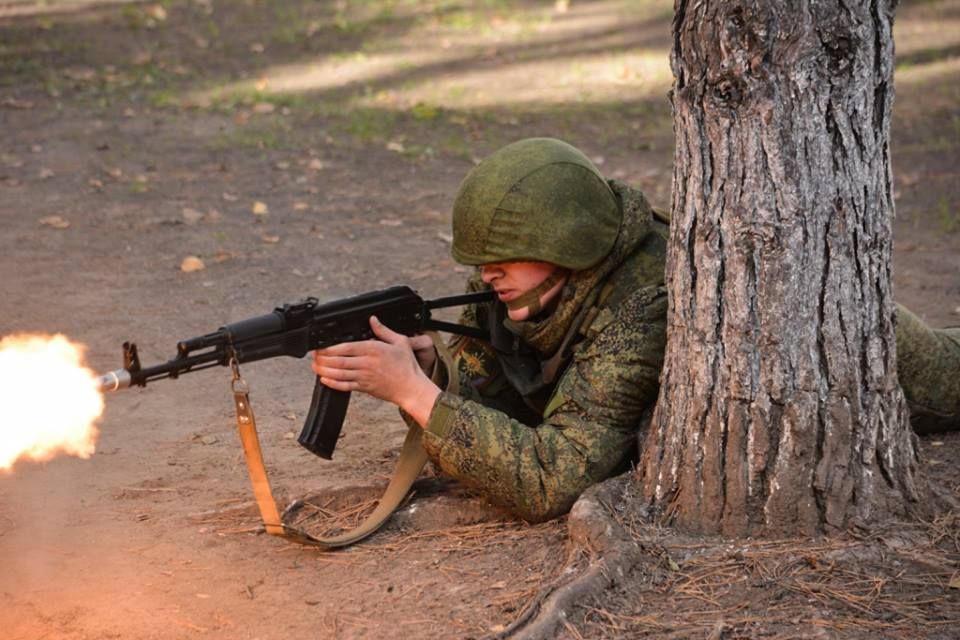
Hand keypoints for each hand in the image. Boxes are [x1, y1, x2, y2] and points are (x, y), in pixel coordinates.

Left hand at [311, 316, 439, 426]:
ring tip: (315, 367)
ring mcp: (364, 377)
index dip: (329, 347)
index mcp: (373, 349)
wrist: (412, 388)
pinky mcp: (364, 388)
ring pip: (339, 373)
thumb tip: (373, 319)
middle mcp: (366, 363)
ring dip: (324, 370)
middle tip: (314, 356)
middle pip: (338, 360)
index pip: (346, 347)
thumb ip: (383, 330)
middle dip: (322, 358)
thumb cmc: (407, 366)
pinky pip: (345, 386)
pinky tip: (325, 380)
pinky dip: (333, 383)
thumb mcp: (400, 341)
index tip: (321, 346)